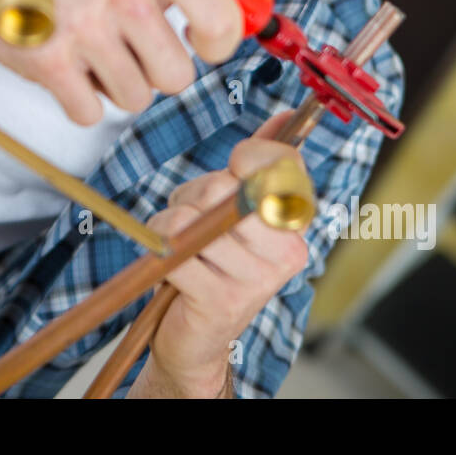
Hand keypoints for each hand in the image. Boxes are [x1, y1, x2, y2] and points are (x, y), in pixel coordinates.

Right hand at [0, 0, 284, 125]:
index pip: (222, 22)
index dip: (217, 43)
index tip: (199, 38)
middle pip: (177, 77)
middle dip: (158, 67)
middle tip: (131, 40)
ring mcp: (83, 30)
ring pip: (136, 99)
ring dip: (120, 83)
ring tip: (96, 46)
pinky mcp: (48, 64)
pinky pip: (92, 112)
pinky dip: (82, 97)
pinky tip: (70, 62)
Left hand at [141, 111, 308, 395]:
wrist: (195, 339)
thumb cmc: (214, 264)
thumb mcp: (236, 210)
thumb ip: (260, 164)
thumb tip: (286, 115)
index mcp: (295, 223)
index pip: (282, 164)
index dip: (248, 158)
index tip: (233, 167)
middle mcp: (287, 251)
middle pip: (223, 187)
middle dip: (193, 197)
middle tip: (196, 225)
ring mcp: (257, 279)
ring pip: (191, 218)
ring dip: (169, 228)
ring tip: (182, 250)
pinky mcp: (222, 300)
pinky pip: (174, 251)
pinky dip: (159, 254)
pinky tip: (172, 271)